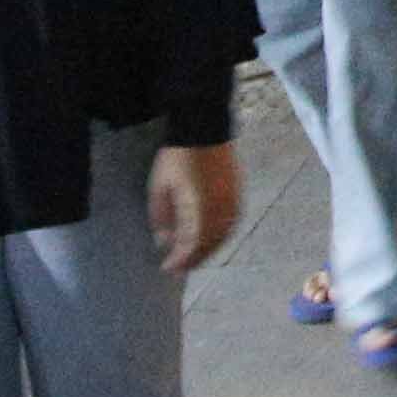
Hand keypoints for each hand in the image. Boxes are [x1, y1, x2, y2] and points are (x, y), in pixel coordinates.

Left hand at [150, 141, 243, 275]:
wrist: (203, 129)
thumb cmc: (176, 159)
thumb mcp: (159, 189)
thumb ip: (161, 219)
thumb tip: (164, 242)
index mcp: (199, 210)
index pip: (190, 245)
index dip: (179, 259)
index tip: (166, 268)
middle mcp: (220, 211)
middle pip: (209, 244)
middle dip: (193, 258)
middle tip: (179, 267)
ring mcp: (232, 203)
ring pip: (222, 236)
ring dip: (208, 250)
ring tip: (194, 256)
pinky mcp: (238, 195)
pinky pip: (231, 224)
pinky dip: (220, 236)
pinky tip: (210, 238)